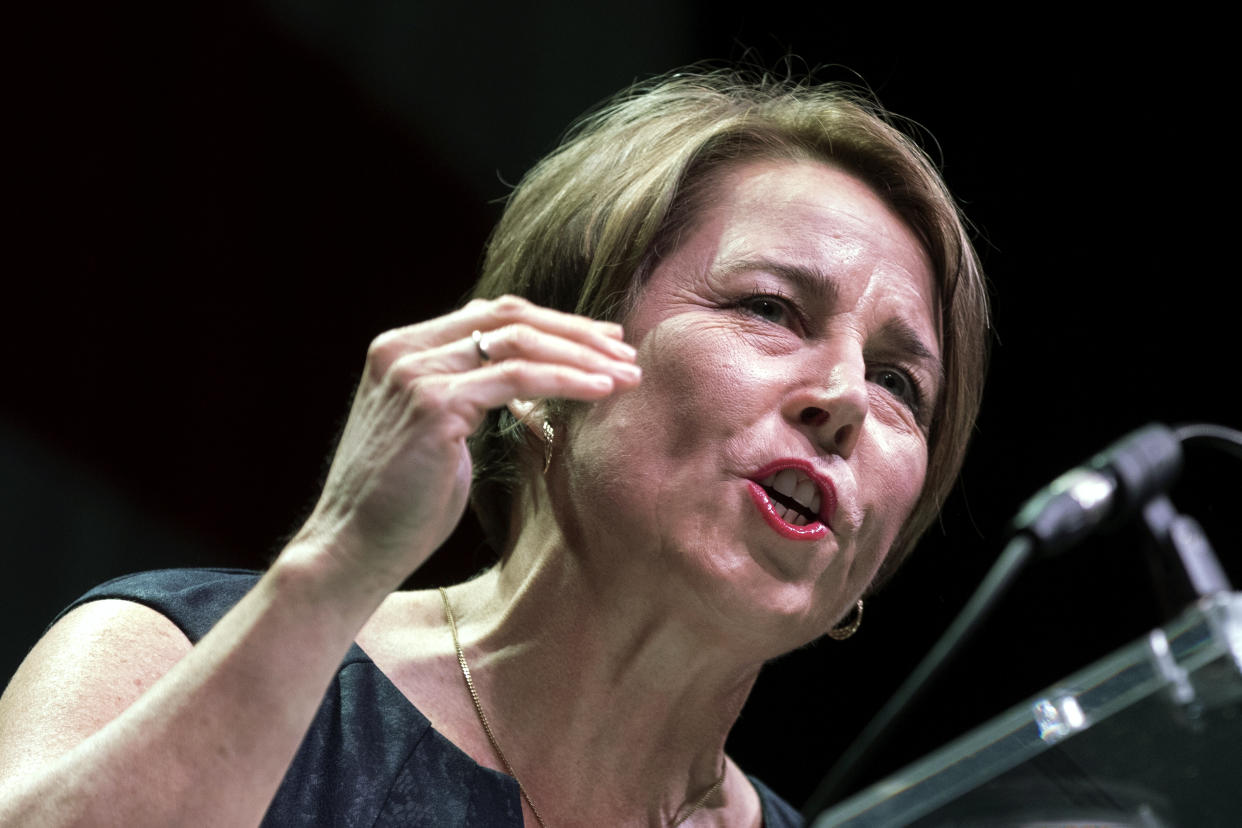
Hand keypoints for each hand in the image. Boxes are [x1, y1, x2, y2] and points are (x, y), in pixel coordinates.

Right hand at [292, 295, 640, 587]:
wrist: (352, 547)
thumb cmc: (400, 503)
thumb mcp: (436, 430)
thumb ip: (467, 392)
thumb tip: (521, 377)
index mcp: (402, 348)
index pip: (488, 314)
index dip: (550, 323)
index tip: (599, 342)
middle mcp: (404, 349)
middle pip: (508, 317)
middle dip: (575, 332)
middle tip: (624, 351)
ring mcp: (416, 373)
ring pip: (519, 343)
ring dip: (582, 356)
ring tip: (626, 375)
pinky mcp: (434, 404)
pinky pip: (518, 379)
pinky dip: (566, 381)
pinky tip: (601, 391)